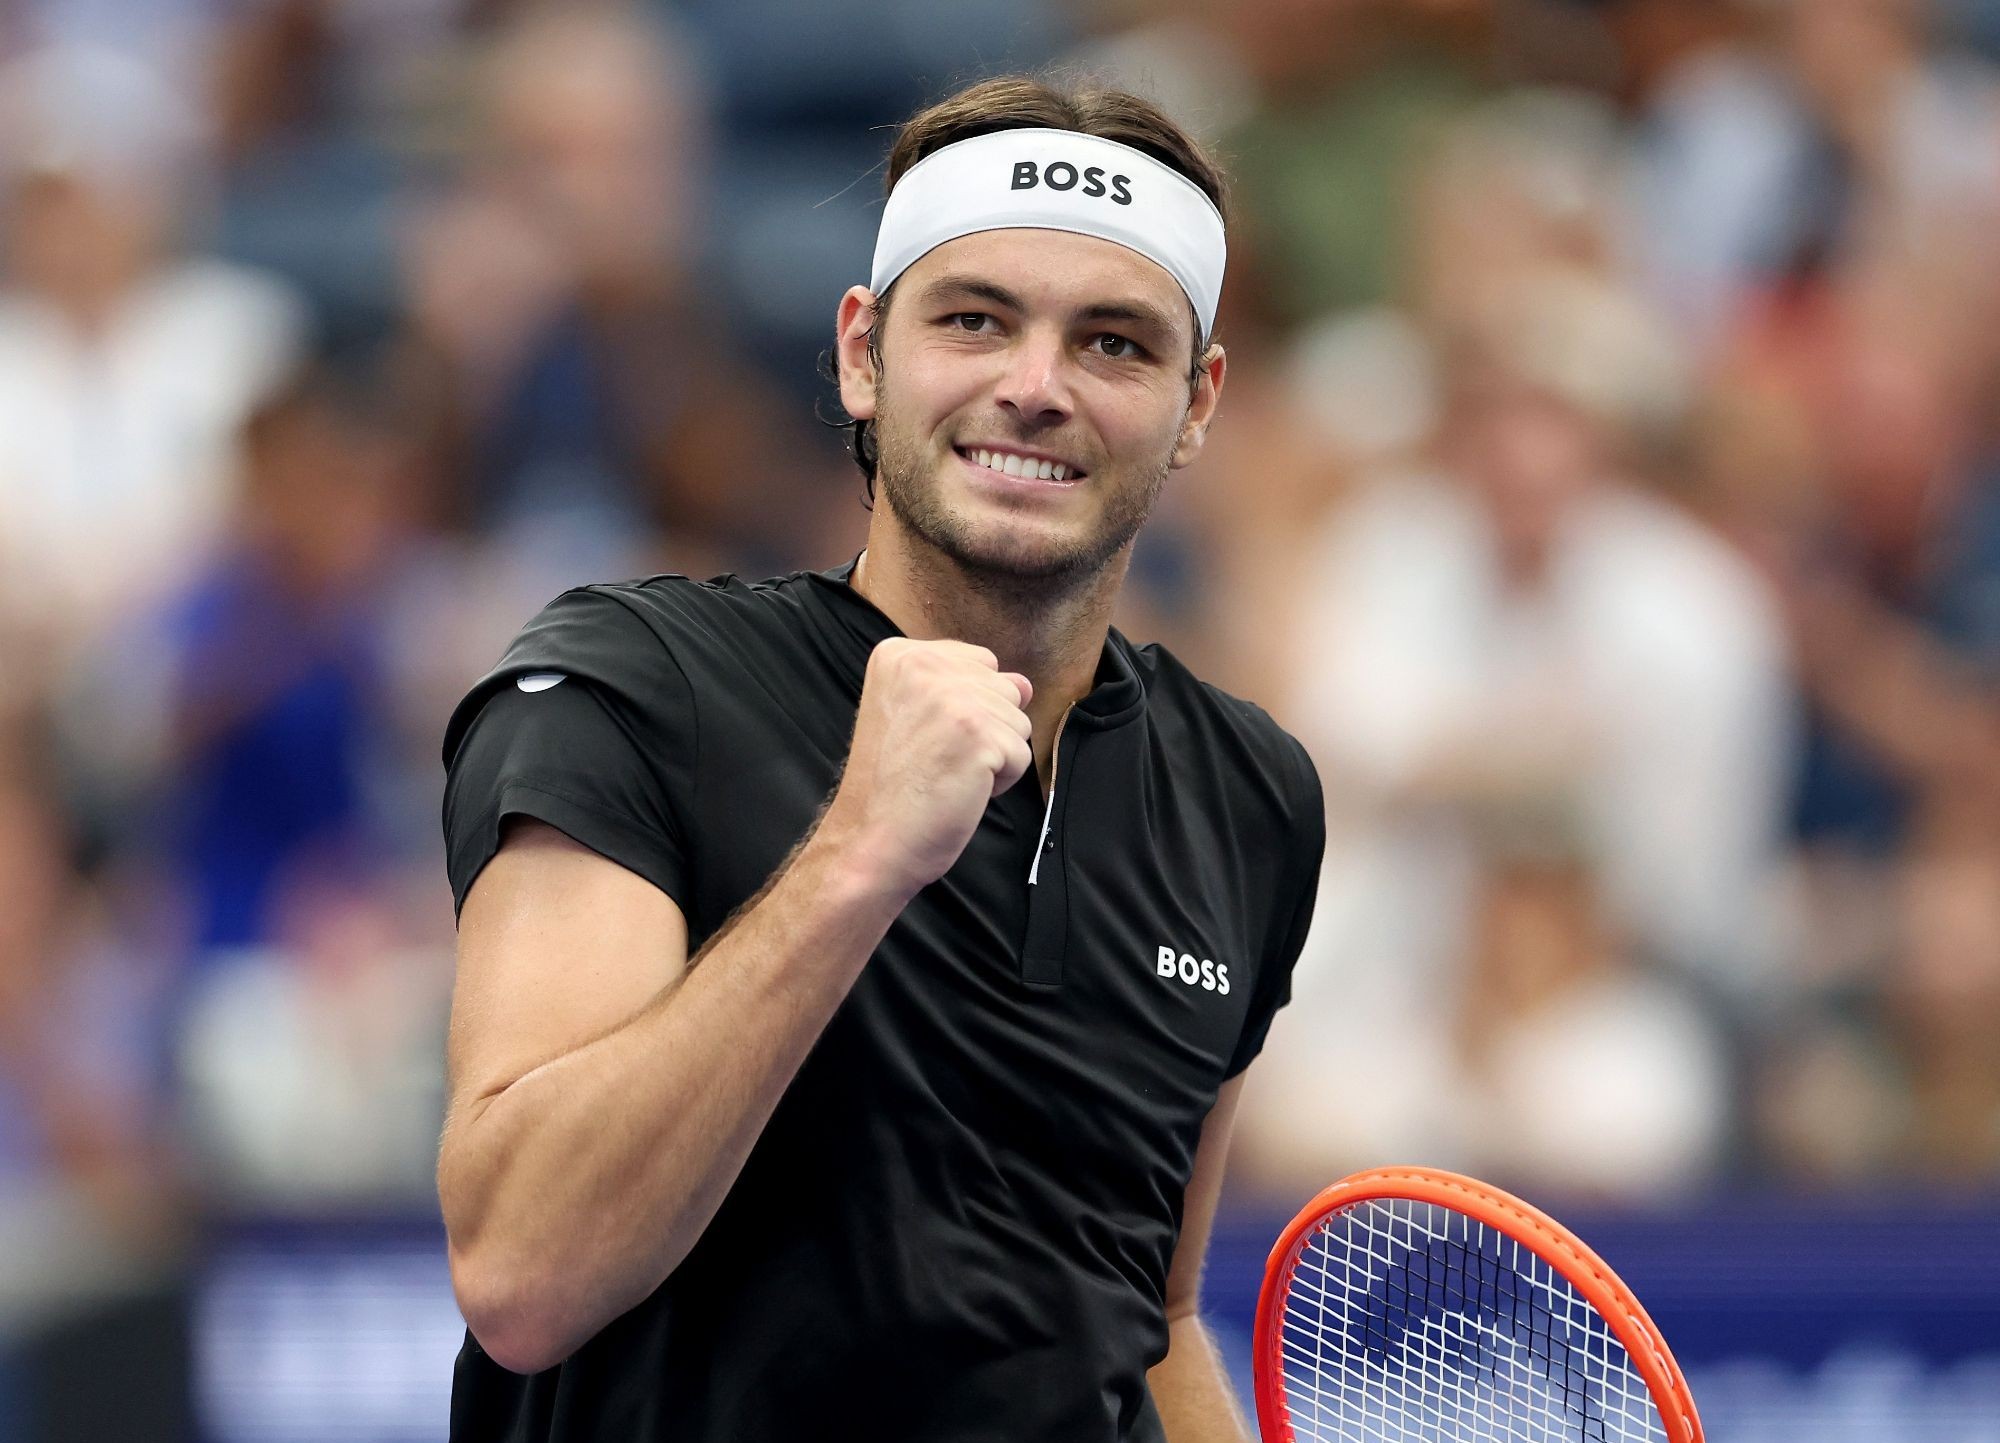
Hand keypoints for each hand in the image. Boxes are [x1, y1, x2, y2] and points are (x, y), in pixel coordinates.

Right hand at [818, 638, 1032, 900]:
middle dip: (984, 729)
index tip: (925, 736)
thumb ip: (968, 687)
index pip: (979, 662)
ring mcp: (951, 697)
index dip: (966, 707)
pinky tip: (959, 789)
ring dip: (993, 755)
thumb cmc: (893, 787)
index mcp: (900, 655)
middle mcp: (923, 665)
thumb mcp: (920, 715)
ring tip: (946, 772)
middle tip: (935, 758)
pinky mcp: (978, 733)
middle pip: (1002, 687)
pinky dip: (999, 782)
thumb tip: (1023, 684)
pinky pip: (1020, 754)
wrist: (870, 840)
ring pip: (1017, 721)